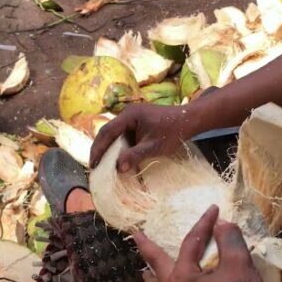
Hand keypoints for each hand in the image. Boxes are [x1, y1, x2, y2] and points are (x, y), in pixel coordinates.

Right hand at [88, 102, 204, 171]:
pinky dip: (118, 145)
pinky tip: (118, 157)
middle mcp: (127, 113)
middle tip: (94, 166)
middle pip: (107, 131)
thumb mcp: (154, 147)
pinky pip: (123, 134)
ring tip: (103, 164)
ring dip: (109, 148)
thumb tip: (118, 168)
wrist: (188, 120)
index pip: (107, 132)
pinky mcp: (137, 122)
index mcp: (129, 115)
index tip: (93, 164)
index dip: (98, 148)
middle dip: (100, 148)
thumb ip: (135, 156)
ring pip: (114, 133)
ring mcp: (131, 116)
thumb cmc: (173, 132)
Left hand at [133, 205, 272, 281]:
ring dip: (152, 272)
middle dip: (147, 247)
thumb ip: (230, 240)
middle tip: (136, 234)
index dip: (203, 224)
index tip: (214, 209)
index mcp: (181, 278)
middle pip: (156, 264)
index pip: (190, 243)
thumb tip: (222, 224)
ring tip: (146, 267)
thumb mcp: (240, 265)